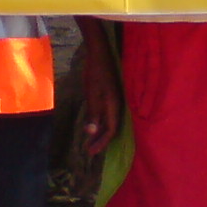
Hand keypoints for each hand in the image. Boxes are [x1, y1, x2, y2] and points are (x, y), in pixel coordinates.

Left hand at [75, 20, 123, 155]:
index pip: (110, 130)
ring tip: (90, 141)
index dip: (101, 142)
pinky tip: (93, 124)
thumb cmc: (95, 73)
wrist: (99, 53)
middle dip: (100, 140)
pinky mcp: (110, 95)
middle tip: (89, 151)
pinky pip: (107, 114)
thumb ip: (93, 113)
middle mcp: (117, 104)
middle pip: (111, 128)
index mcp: (114, 105)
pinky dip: (100, 122)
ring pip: (109, 121)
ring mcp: (114, 99)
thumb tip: (91, 132)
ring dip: (99, 132)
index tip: (90, 152)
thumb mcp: (92, 94)